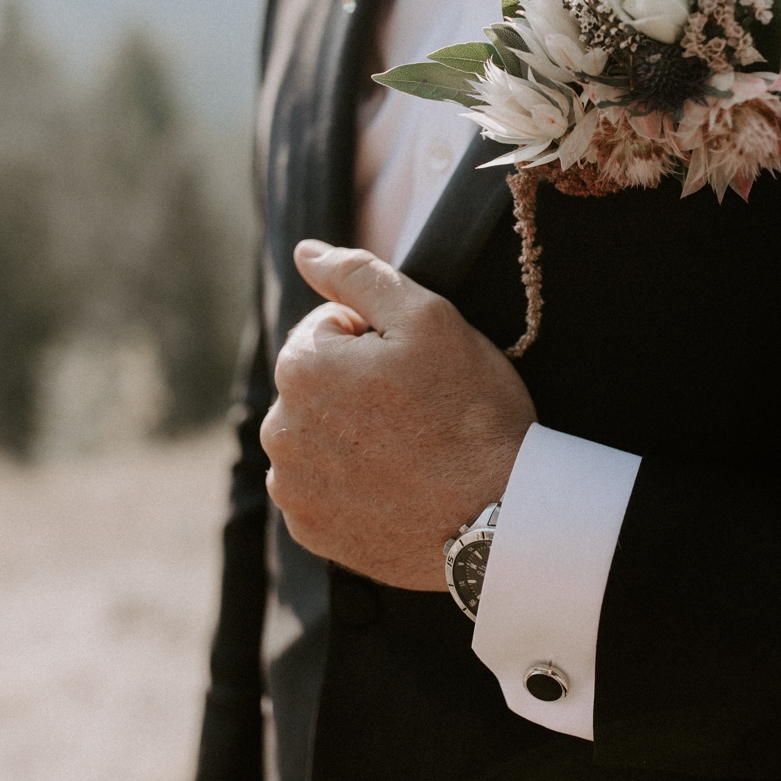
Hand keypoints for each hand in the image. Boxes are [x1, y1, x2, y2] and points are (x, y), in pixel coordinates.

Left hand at [262, 239, 534, 590]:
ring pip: (316, 437)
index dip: (378, 342)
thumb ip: (357, 275)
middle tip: (418, 413)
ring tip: (409, 453)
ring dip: (350, 436)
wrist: (503, 518)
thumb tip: (304, 251)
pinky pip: (320, 490)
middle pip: (318, 385)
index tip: (414, 371)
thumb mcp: (427, 319)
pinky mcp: (306, 529)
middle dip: (357, 387)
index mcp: (299, 366)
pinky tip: (394, 489)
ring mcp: (290, 484)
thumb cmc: (471, 412)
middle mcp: (277, 428)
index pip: (328, 330)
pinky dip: (349, 486)